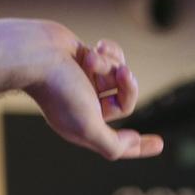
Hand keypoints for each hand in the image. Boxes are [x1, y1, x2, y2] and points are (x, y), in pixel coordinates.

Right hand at [25, 27, 162, 159]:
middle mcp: (86, 107)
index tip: (159, 144)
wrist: (35, 52)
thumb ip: (112, 145)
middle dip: (129, 87)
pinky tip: (94, 48)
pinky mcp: (87, 60)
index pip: (118, 143)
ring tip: (94, 58)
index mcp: (85, 128)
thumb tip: (131, 143)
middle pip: (125, 102)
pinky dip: (107, 52)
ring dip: (112, 65)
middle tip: (124, 74)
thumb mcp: (89, 127)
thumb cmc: (59, 91)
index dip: (139, 146)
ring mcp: (86, 83)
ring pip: (120, 77)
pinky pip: (113, 58)